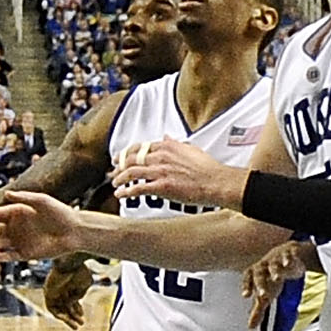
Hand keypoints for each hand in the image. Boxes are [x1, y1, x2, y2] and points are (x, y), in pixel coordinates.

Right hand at [0, 189, 85, 260]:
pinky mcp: (24, 254)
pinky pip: (8, 256)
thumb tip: (7, 193)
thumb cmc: (59, 212)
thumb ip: (24, 198)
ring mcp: (18, 241)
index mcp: (16, 212)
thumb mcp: (42, 201)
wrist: (74, 231)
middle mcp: (14, 227)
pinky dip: (1, 257)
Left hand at [41, 253, 94, 327]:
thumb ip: (79, 294)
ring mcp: (54, 292)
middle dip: (73, 316)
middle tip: (81, 324)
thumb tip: (73, 302)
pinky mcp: (48, 294)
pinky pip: (53, 308)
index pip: (72, 300)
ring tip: (76, 327)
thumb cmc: (79, 270)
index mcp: (69, 285)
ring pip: (59, 309)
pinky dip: (61, 315)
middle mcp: (60, 289)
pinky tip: (69, 320)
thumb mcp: (84, 284)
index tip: (82, 316)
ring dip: (67, 319)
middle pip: (65, 306)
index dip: (77, 309)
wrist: (69, 263)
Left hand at [110, 138, 244, 211]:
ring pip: (131, 172)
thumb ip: (175, 143)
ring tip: (115, 183)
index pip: (140, 147)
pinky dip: (126, 191)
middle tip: (113, 170)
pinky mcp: (162, 187)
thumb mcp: (191, 149)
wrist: (216, 182)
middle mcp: (161, 157)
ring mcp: (160, 171)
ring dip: (119, 178)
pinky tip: (121, 194)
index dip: (126, 153)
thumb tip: (166, 136)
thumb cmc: (208, 169)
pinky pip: (138, 188)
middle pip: (132, 158)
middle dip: (119, 165)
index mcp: (168, 146)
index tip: (120, 157)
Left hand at [246, 239, 316, 325]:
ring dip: (274, 270)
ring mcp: (276, 259)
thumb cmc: (272, 276)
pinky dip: (288, 258)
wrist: (287, 255)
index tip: (246, 296)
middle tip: (263, 295)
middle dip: (261, 284)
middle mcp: (264, 265)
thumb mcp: (266, 292)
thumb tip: (251, 327)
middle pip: (259, 274)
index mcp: (255, 274)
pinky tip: (288, 263)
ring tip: (277, 278)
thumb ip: (258, 309)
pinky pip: (288, 255)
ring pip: (273, 264)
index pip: (247, 279)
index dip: (246, 286)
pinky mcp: (289, 254)